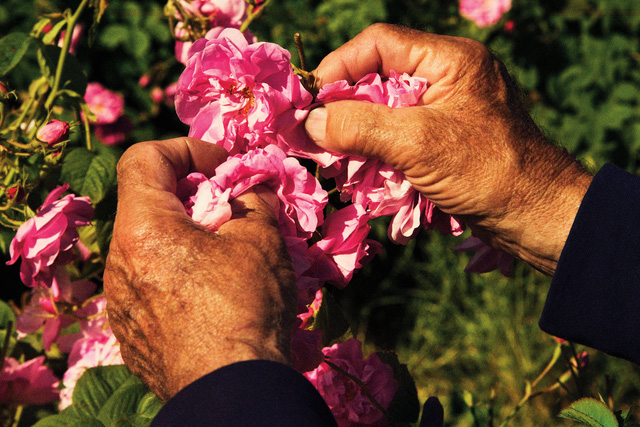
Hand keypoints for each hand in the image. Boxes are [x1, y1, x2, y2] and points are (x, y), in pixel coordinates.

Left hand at [103, 138, 296, 400]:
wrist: (233, 390)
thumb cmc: (246, 307)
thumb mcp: (262, 239)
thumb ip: (253, 200)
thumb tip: (251, 190)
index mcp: (143, 229)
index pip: (144, 159)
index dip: (187, 150)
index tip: (223, 168)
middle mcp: (119, 262)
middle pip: (148, 205)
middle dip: (193, 197)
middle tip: (233, 211)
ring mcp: (122, 301)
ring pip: (151, 248)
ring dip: (188, 237)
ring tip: (228, 255)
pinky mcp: (132, 332)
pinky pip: (152, 285)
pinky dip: (180, 274)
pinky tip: (214, 294)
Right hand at [305, 24, 592, 274]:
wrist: (538, 217)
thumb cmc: (486, 171)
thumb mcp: (417, 143)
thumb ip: (359, 127)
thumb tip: (306, 122)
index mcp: (450, 59)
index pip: (379, 44)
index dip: (340, 67)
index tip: (313, 102)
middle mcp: (448, 77)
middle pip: (379, 78)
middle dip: (346, 108)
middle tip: (318, 136)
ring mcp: (447, 110)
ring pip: (386, 111)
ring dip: (359, 135)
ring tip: (337, 160)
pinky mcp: (446, 140)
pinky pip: (401, 136)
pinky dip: (379, 153)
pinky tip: (365, 174)